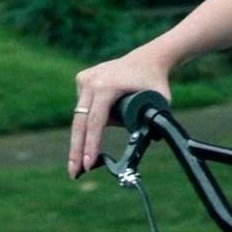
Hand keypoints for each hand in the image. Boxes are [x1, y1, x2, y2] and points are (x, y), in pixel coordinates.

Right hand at [68, 50, 172, 178]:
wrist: (149, 58)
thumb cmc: (155, 82)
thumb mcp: (159, 103)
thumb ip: (154, 123)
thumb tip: (146, 145)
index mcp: (107, 87)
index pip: (95, 122)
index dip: (91, 145)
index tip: (87, 164)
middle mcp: (91, 82)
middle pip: (80, 123)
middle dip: (76, 151)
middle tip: (73, 173)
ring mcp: (85, 79)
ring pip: (82, 116)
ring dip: (87, 135)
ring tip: (106, 135)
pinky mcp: (83, 78)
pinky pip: (84, 106)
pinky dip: (91, 117)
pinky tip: (111, 110)